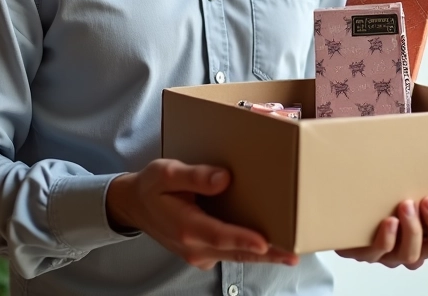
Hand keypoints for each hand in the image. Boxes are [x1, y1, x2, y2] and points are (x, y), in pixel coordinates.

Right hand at [106, 159, 298, 270]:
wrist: (135, 206)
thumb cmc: (152, 186)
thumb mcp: (166, 172)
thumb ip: (194, 176)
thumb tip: (223, 178)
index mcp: (184, 226)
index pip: (219, 235)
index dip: (243, 239)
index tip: (266, 243)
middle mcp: (193, 247)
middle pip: (235, 252)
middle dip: (267, 254)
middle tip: (293, 255)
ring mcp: (199, 254)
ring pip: (236, 256)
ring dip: (263, 255)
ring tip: (290, 251)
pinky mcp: (205, 254)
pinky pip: (230, 254)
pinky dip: (249, 249)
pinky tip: (270, 243)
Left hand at [335, 82, 427, 268]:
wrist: (347, 162)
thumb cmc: (393, 154)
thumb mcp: (419, 134)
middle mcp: (415, 240)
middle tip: (427, 200)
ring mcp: (388, 247)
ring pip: (408, 256)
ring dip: (411, 234)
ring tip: (404, 203)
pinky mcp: (360, 247)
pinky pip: (375, 254)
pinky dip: (383, 241)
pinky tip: (386, 222)